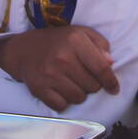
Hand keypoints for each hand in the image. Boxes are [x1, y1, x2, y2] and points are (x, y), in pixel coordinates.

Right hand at [0, 26, 117, 111]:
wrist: (23, 50)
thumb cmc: (58, 41)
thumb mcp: (81, 33)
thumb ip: (100, 44)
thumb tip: (110, 63)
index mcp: (75, 40)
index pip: (101, 68)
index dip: (111, 81)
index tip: (114, 88)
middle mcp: (62, 57)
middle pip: (92, 86)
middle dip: (92, 85)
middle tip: (83, 77)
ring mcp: (50, 74)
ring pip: (79, 98)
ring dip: (79, 94)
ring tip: (71, 82)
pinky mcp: (39, 89)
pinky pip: (62, 106)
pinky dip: (64, 101)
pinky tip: (60, 90)